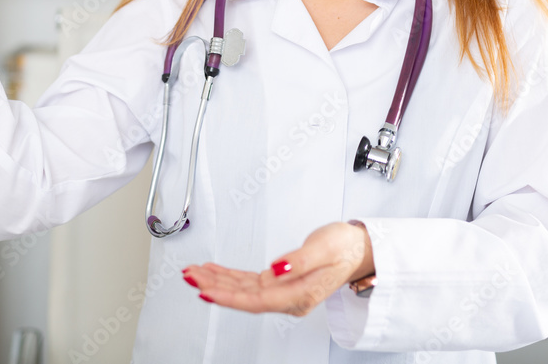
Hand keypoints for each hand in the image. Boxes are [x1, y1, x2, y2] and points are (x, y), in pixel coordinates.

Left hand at [182, 222, 372, 315]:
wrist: (357, 250)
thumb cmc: (344, 248)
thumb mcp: (324, 248)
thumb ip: (299, 260)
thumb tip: (277, 269)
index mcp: (300, 295)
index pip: (256, 300)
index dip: (228, 297)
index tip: (206, 291)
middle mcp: (288, 298)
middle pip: (243, 296)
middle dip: (214, 287)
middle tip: (189, 276)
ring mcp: (282, 291)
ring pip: (242, 290)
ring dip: (216, 281)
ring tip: (193, 272)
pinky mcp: (279, 282)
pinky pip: (248, 282)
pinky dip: (228, 276)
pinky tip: (214, 271)